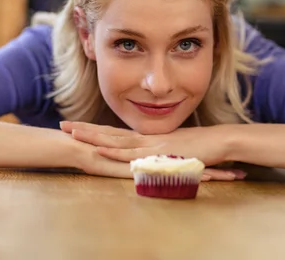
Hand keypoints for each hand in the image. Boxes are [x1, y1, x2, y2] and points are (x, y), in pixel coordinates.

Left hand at [61, 122, 244, 180]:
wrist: (220, 141)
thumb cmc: (202, 147)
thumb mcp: (176, 151)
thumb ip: (162, 154)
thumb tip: (152, 160)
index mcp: (148, 138)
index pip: (117, 133)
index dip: (97, 130)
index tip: (79, 127)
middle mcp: (146, 138)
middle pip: (110, 133)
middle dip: (86, 129)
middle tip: (64, 124)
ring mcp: (151, 145)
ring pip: (116, 140)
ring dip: (93, 137)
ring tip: (72, 133)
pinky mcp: (158, 153)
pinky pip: (133, 153)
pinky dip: (115, 151)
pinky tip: (99, 150)